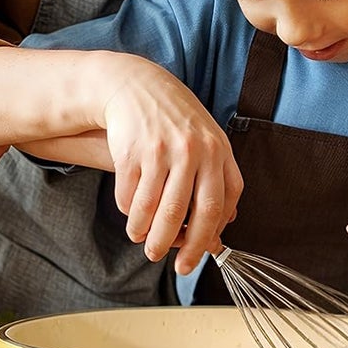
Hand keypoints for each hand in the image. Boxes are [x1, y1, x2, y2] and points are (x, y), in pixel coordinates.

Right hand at [101, 58, 241, 272]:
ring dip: (146, 235)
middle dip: (176, 247)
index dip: (208, 238)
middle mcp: (193, 151)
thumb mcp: (207, 143)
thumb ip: (216, 183)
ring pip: (153, 210)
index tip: (198, 256)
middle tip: (166, 262)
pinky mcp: (132, 152)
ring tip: (142, 242)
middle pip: (185, 214)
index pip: (219, 206)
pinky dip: (128, 213)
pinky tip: (130, 216)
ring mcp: (161, 151)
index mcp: (218, 152)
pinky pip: (129, 197)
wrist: (136, 85)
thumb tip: (218, 234)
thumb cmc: (176, 121)